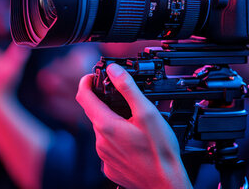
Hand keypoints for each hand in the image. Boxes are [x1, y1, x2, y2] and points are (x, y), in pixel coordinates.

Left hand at [76, 64, 191, 188]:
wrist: (165, 184)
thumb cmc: (160, 152)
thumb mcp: (147, 113)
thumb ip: (128, 88)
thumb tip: (114, 70)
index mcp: (106, 125)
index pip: (83, 96)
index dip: (86, 82)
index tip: (93, 76)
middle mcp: (100, 141)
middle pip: (94, 113)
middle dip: (105, 103)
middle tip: (123, 99)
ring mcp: (103, 156)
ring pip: (102, 131)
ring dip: (113, 123)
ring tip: (135, 123)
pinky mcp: (109, 167)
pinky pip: (108, 148)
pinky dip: (117, 141)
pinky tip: (134, 142)